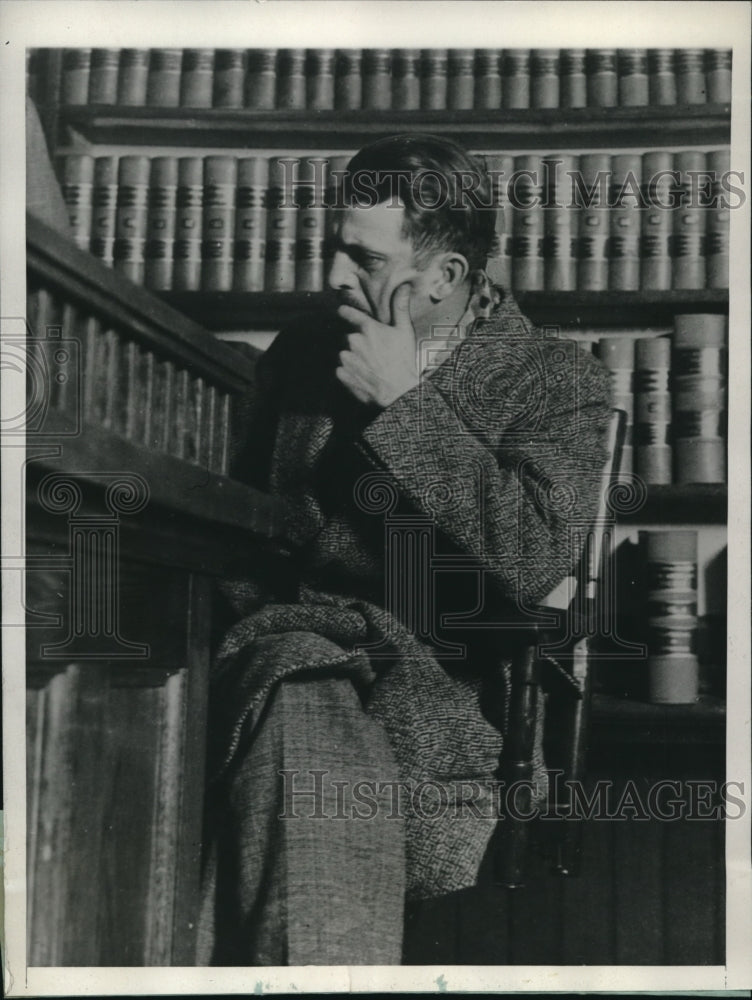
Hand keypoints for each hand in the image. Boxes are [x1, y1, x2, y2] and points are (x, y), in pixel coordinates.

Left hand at [336, 283, 418, 407]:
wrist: (397, 392)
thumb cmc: (403, 361)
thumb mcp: (405, 332)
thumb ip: (400, 307)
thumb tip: (404, 286)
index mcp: (367, 328)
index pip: (348, 313)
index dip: (345, 311)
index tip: (341, 311)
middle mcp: (353, 340)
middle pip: (348, 336)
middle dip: (356, 342)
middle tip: (371, 352)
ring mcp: (345, 358)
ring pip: (344, 352)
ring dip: (352, 357)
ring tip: (368, 366)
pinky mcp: (341, 374)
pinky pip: (341, 369)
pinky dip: (349, 371)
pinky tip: (362, 375)